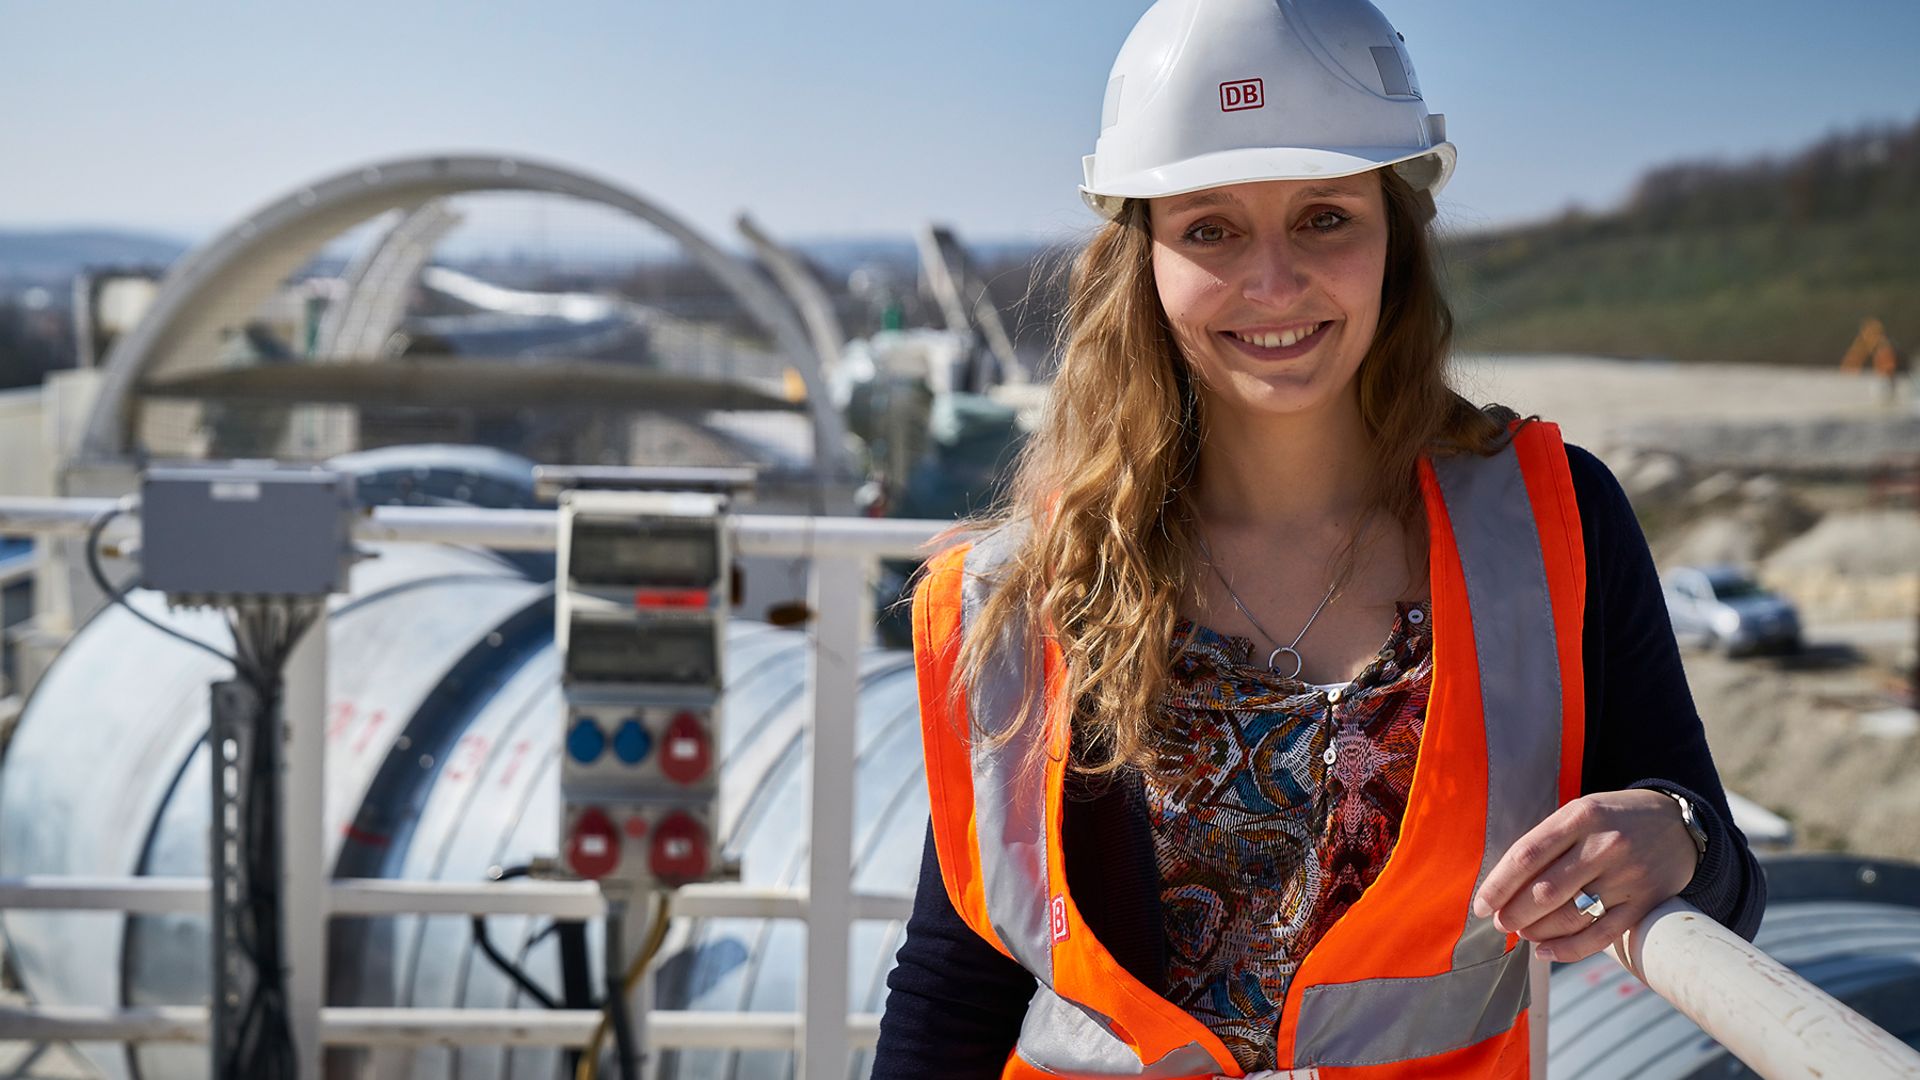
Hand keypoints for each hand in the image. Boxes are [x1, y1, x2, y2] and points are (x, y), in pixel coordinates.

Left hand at [1470, 789, 1698, 963]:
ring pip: (1571, 916)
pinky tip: (1545, 951)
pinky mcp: (1643, 903)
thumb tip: (1504, 885)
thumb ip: (1547, 842)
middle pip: (1545, 890)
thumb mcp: (1581, 812)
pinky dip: (1568, 949)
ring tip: (1522, 932)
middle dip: (1514, 913)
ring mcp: (1627, 876)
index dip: (1498, 885)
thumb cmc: (1614, 818)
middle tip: (1501, 923)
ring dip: (1537, 931)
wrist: (1679, 823)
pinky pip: (1601, 935)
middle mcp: (1604, 845)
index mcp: (1581, 817)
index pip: (1527, 855)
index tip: (1481, 905)